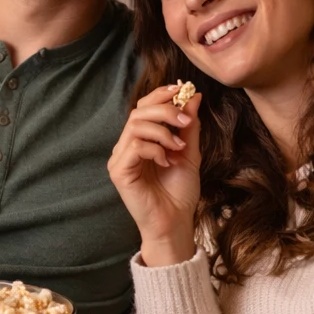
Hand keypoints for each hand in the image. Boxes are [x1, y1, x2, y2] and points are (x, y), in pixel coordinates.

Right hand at [107, 84, 200, 265]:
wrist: (175, 222)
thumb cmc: (179, 193)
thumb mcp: (189, 153)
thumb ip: (189, 126)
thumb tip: (194, 96)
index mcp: (140, 140)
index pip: (143, 107)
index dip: (161, 95)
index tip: (182, 90)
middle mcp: (126, 147)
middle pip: (138, 111)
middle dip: (165, 110)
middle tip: (185, 121)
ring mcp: (120, 159)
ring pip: (135, 126)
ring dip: (162, 131)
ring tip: (178, 147)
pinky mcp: (119, 172)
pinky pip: (134, 146)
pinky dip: (155, 149)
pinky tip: (166, 162)